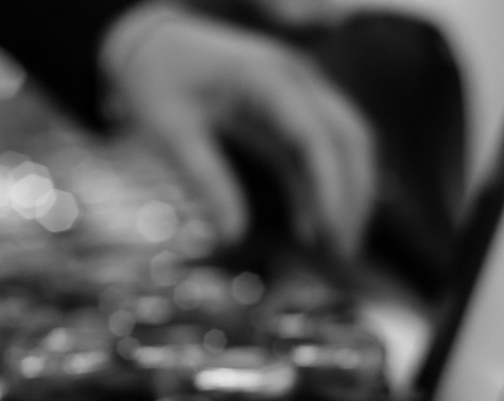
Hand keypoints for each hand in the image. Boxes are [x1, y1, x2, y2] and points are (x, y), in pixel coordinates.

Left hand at [100, 4, 376, 258]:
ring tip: (336, 250)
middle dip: (353, 197)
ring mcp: (298, 92)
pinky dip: (321, 188)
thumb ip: (205, 179)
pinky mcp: (289, 110)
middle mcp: (296, 79)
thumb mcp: (170, 132)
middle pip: (349, 138)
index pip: (315, 136)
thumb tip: (233, 237)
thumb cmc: (156, 83)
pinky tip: (312, 228)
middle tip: (342, 254)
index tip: (328, 233)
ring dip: (347, 194)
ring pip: (345, 143)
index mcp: (268, 78)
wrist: (151, 43)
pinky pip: (319, 151)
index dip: (329, 187)